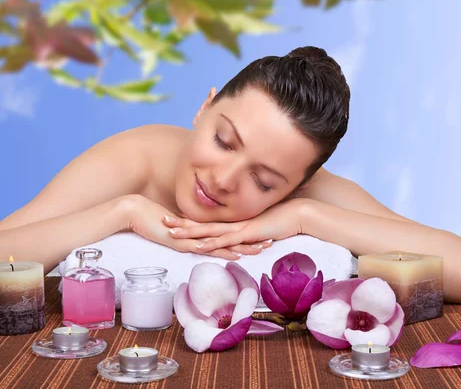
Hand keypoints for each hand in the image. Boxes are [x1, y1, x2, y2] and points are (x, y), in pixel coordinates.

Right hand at [121, 195, 258, 259]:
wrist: (135, 210)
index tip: (260, 234)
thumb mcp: (172, 230)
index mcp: (199, 229)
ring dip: (243, 245)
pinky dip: (221, 250)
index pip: (226, 232)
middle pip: (230, 236)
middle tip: (272, 240)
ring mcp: (193, 236)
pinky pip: (206, 247)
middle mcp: (200, 232)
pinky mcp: (183, 241)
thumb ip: (184, 234)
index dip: (243, 234)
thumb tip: (192, 240)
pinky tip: (233, 253)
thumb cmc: (150, 219)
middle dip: (251, 239)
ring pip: (224, 242)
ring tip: (261, 248)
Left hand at [163, 199, 305, 252]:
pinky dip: (212, 244)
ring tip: (172, 233)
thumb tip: (243, 241)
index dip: (190, 220)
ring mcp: (239, 227)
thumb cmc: (282, 220)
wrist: (298, 214)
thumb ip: (250, 234)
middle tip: (163, 220)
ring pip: (210, 231)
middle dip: (182, 223)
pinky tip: (199, 246)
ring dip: (190, 233)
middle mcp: (233, 223)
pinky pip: (226, 240)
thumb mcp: (261, 229)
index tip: (174, 218)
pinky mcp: (248, 233)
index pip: (208, 221)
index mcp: (234, 221)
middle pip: (203, 224)